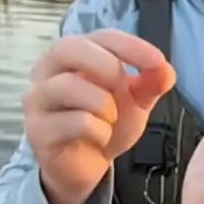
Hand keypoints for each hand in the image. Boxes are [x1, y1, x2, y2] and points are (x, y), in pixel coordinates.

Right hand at [23, 29, 174, 203]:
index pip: (101, 37)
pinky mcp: (38, 130)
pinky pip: (73, 122)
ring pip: (68, 85)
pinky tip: (100, 139)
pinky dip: (98, 131)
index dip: (130, 46)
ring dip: (103, 104)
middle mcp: (48, 70)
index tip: (157, 61)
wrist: (86, 166)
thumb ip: (151, 83)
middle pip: (70, 48)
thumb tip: (166, 69)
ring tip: (111, 119)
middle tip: (125, 85)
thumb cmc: (105, 122)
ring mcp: (38, 99)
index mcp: (75, 54)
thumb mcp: (135, 100)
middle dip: (106, 64)